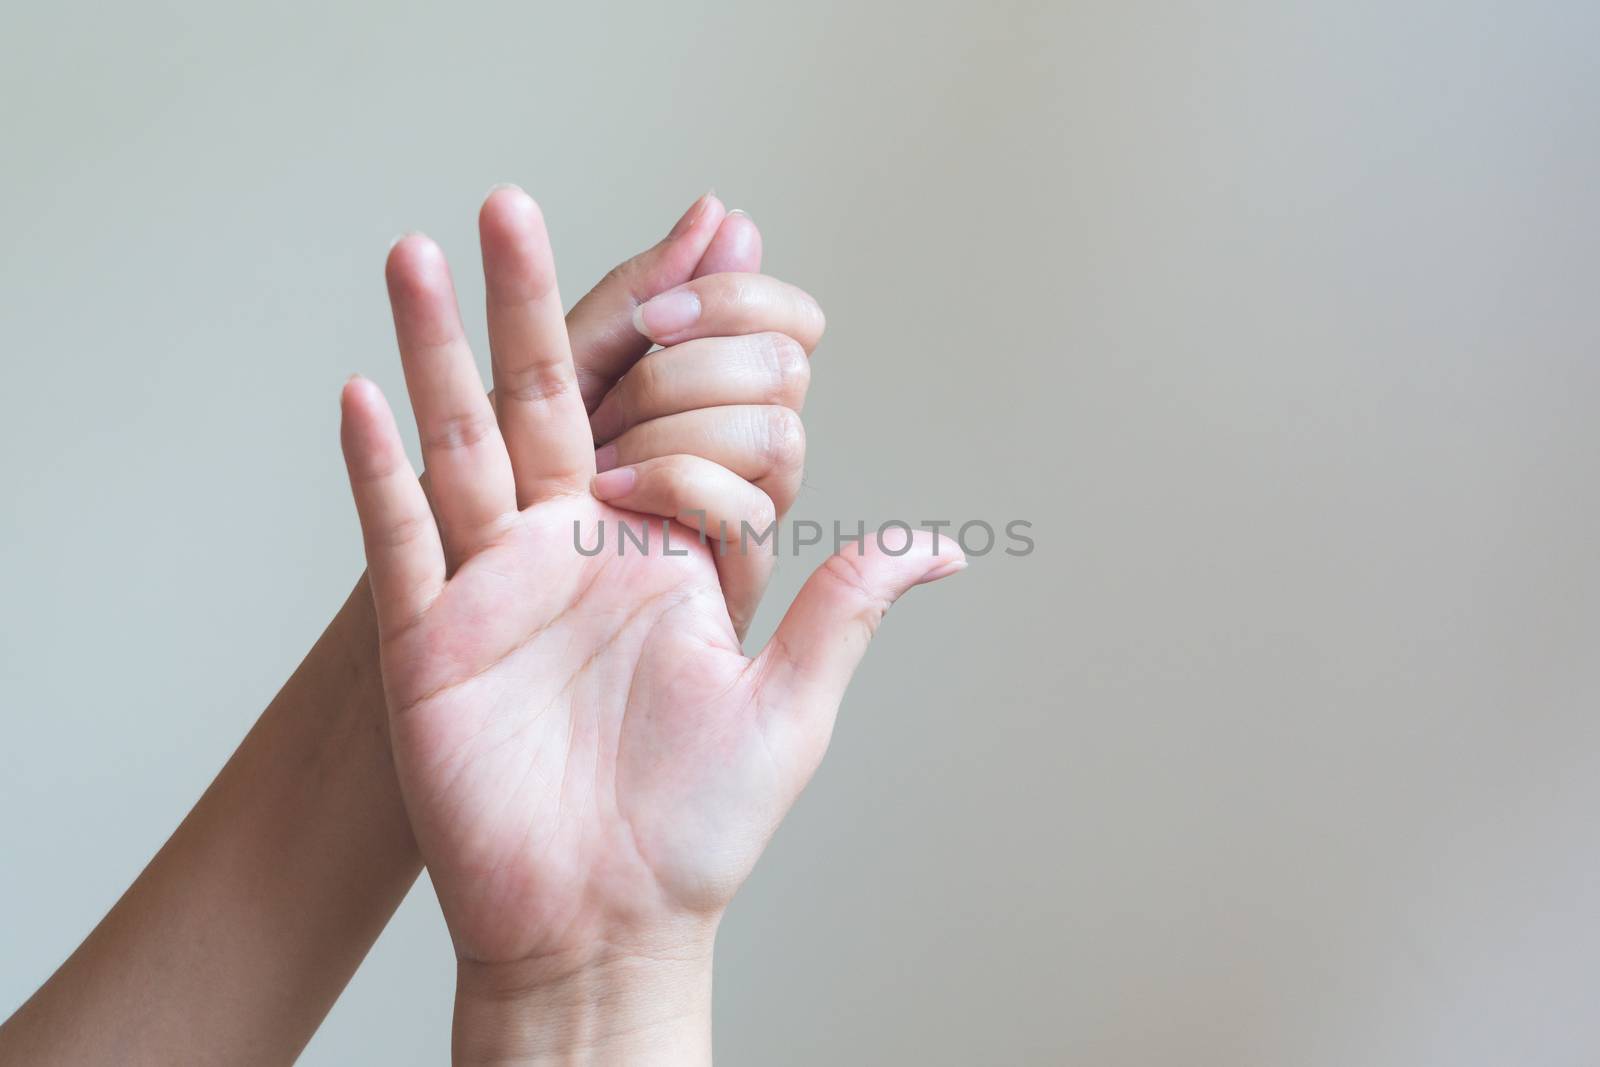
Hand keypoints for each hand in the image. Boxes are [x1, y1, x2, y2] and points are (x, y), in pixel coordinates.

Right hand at [341, 188, 963, 1059]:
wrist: (606, 921)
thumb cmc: (697, 829)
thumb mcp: (788, 707)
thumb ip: (846, 608)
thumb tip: (944, 545)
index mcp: (653, 556)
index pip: (655, 430)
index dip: (672, 386)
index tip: (676, 330)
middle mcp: (568, 553)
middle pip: (541, 404)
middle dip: (525, 304)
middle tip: (511, 206)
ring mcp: (492, 592)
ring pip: (458, 446)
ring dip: (434, 352)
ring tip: (419, 255)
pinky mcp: (431, 645)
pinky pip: (400, 544)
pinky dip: (379, 473)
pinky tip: (365, 393)